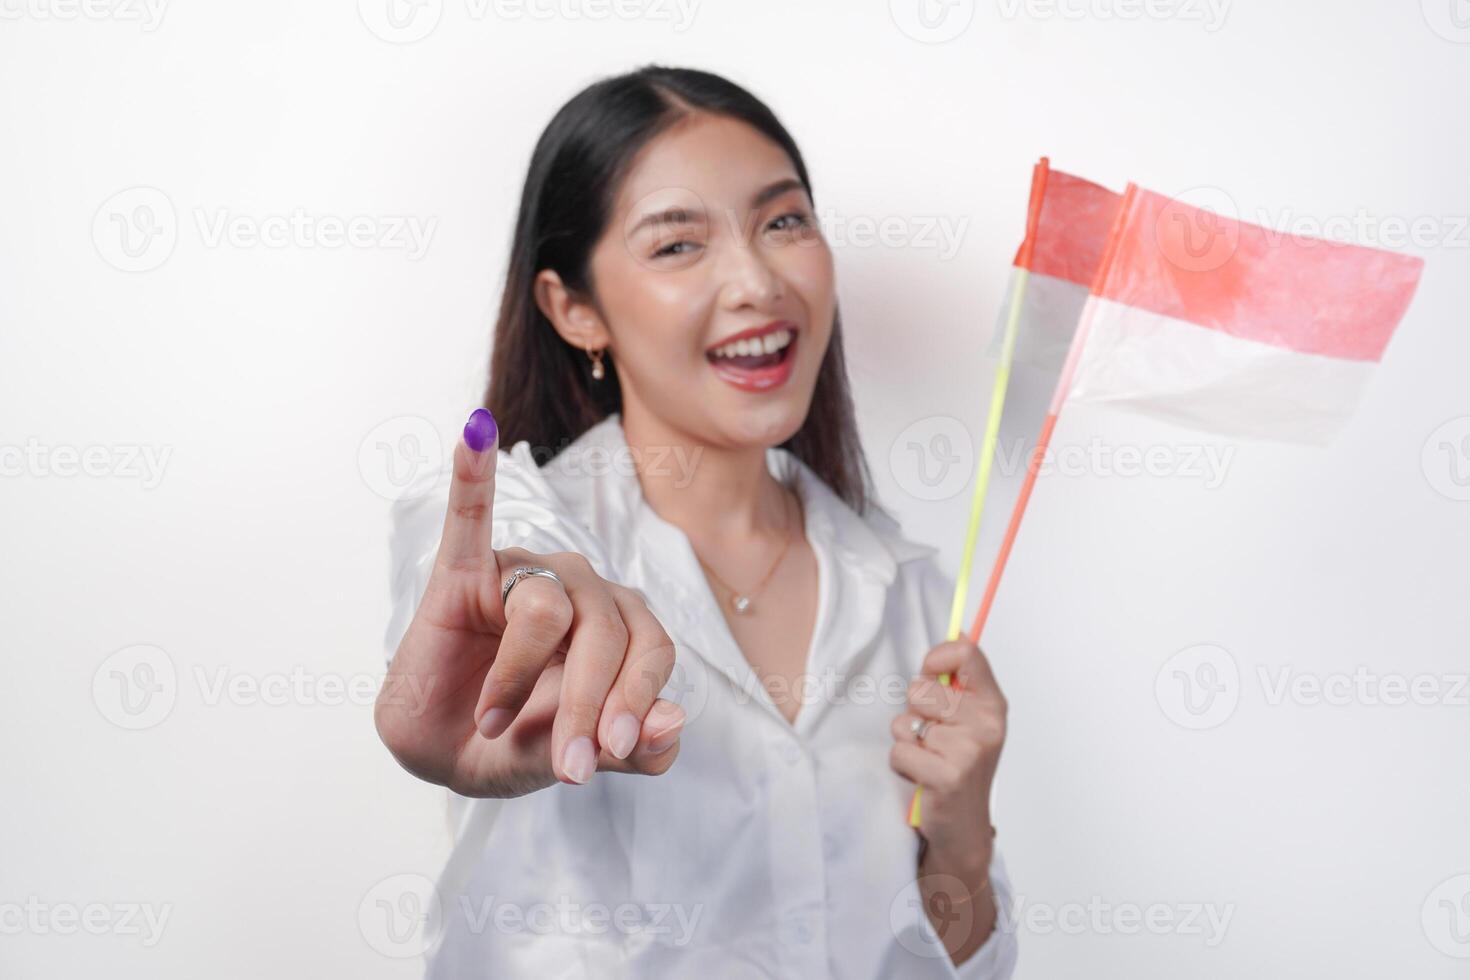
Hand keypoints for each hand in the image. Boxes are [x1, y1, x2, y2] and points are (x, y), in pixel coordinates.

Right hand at [374, 408, 684, 797]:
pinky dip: (473, 473)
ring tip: (492, 724)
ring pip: (548, 606)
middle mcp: (580, 589)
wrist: (439, 751)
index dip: (635, 700)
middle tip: (564, 763)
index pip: (650, 648)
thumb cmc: (517, 744)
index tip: (604, 754)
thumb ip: (632, 747)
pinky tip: (476, 431)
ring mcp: (521, 575)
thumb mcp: (575, 756)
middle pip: (607, 629)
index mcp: (620, 626)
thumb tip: (676, 722)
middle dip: (585, 703)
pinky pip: (470, 517)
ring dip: (517, 678)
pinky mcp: (462, 571)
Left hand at [890, 639, 1005, 874]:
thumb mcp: (971, 718)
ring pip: (905, 722)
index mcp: (993, 704)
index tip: (931, 675)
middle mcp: (986, 724)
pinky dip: (902, 765)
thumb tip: (960, 630)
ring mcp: (968, 751)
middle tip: (933, 736)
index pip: (965, 653)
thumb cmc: (961, 765)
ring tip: (929, 758)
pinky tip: (922, 776)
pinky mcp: (946, 776)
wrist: (964, 827)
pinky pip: (899, 751)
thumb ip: (962, 679)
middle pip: (920, 688)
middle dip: (915, 711)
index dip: (936, 659)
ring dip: (907, 741)